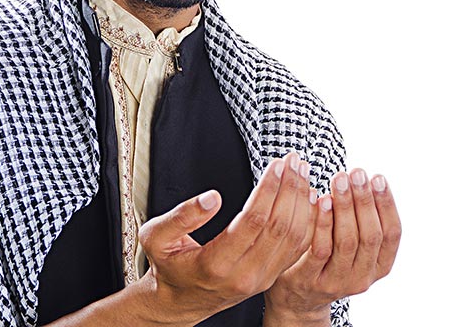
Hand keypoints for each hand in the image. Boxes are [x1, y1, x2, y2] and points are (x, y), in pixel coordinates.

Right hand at [136, 152, 316, 325]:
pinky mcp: (269, 277)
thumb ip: (180, 216)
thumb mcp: (156, 239)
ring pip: (294, 237)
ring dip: (300, 201)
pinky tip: (305, 197)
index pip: (253, 221)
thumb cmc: (168, 266)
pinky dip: (305, 220)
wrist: (179, 301)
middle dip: (290, 189)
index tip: (276, 165)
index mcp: (216, 264)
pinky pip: (296, 248)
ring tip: (301, 172)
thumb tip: (212, 198)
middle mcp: (244, 275)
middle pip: (279, 227)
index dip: (268, 189)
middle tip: (294, 161)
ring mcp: (260, 279)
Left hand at [264, 169, 401, 325]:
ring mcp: (337, 282)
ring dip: (345, 207)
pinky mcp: (311, 280)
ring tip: (340, 180)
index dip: (386, 205)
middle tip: (356, 173)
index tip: (377, 177)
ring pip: (347, 241)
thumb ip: (361, 220)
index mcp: (379, 266)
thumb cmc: (328, 255)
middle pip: (370, 236)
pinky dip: (323, 222)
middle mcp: (363, 277)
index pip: (392, 234)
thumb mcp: (352, 243)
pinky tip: (321, 199)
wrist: (297, 295)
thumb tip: (365, 178)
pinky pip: (320, 249)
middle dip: (364, 200)